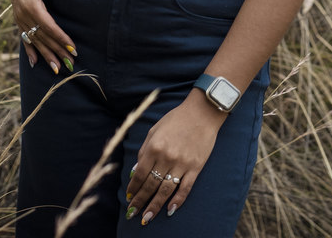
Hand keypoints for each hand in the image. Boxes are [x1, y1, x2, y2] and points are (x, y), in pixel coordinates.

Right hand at [6, 0, 75, 72]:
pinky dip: (30, 50)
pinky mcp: (18, 17)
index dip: (62, 39)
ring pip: (34, 39)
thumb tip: (75, 2)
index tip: (73, 49)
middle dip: (57, 51)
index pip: (49, 27)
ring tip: (56, 68)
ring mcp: (19, 16)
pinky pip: (24, 36)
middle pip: (43, 37)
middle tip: (70, 64)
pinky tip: (34, 63)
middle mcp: (24, 14)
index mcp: (32, 5)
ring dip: (46, 54)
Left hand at [125, 93, 225, 224]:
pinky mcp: (196, 167)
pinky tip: (170, 210)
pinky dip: (177, 201)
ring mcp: (182, 163)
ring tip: (147, 218)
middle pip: (151, 185)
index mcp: (154, 146)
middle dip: (140, 201)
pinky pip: (185, 188)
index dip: (133, 187)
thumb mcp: (155, 129)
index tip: (129, 197)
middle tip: (133, 214)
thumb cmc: (176, 119)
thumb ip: (144, 150)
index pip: (140, 173)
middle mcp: (167, 157)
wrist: (202, 113)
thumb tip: (136, 171)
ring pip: (166, 190)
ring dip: (155, 206)